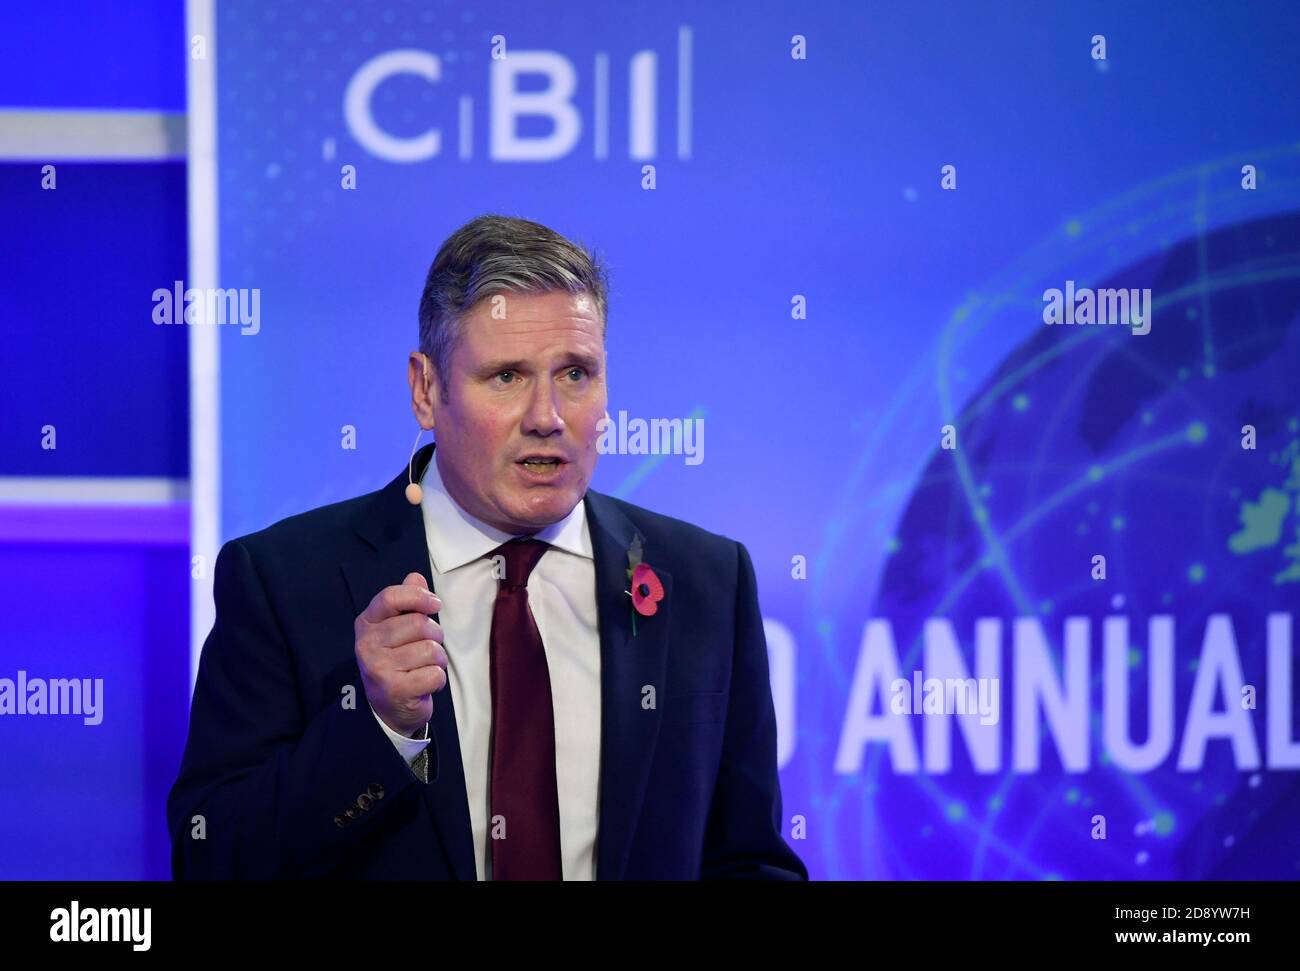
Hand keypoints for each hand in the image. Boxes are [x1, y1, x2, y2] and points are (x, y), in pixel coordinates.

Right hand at [355, 572, 447, 737]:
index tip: (435, 604)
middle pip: (419, 624)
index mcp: (366, 623)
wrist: (386, 707)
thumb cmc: (396, 660)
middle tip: (429, 646)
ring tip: (426, 667)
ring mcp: (379, 668)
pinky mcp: (395, 690)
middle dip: (436, 635)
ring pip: (431, 650)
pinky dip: (438, 679)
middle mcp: (367, 645)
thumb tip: (415, 577)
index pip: (391, 597)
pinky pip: (435, 674)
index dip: (419, 596)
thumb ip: (406, 602)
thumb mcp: (395, 628)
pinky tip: (424, 683)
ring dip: (439, 659)